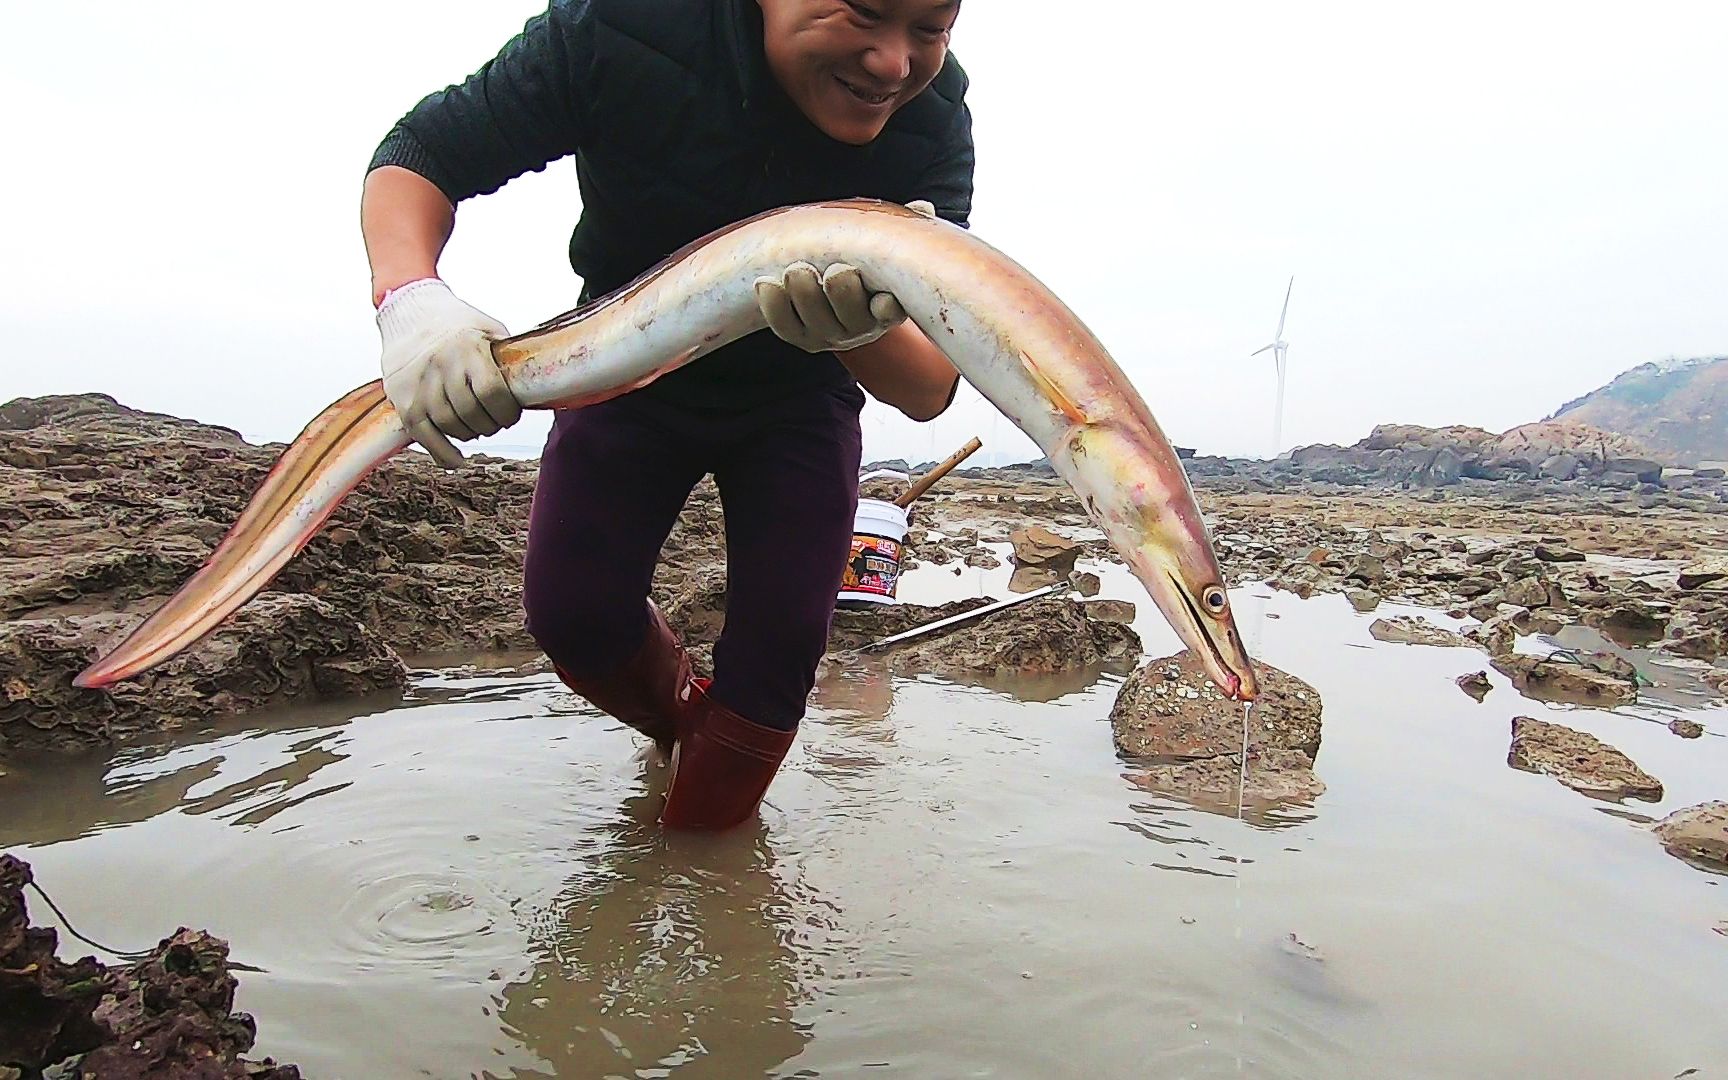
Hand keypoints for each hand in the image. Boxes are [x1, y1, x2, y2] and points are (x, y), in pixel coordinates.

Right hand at [376, 278, 521, 468]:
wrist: (409, 311)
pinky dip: (443, 454)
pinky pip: (423, 436)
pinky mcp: (403, 400)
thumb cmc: (456, 322)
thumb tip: (533, 384)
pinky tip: (457, 460)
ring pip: (451, 427)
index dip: (507, 412)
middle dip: (492, 425)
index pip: (493, 393)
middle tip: (496, 421)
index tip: (511, 414)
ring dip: (470, 434)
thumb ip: (507, 355)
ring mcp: (420, 386)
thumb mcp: (489, 328)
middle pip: (473, 415)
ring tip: (477, 427)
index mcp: (467, 348)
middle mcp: (441, 367)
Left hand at [754, 200, 935, 352]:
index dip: (888, 310)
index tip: (884, 299)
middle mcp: (861, 327)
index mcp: (887, 304)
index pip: (893, 313)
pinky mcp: (801, 336)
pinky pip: (785, 327)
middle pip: (852, 319)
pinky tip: (766, 283)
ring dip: (806, 297)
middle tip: (835, 270)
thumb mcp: (885, 239)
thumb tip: (922, 207)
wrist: (828, 273)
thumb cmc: (864, 255)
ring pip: (816, 322)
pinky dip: (774, 307)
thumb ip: (902, 226)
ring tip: (798, 270)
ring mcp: (829, 334)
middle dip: (842, 295)